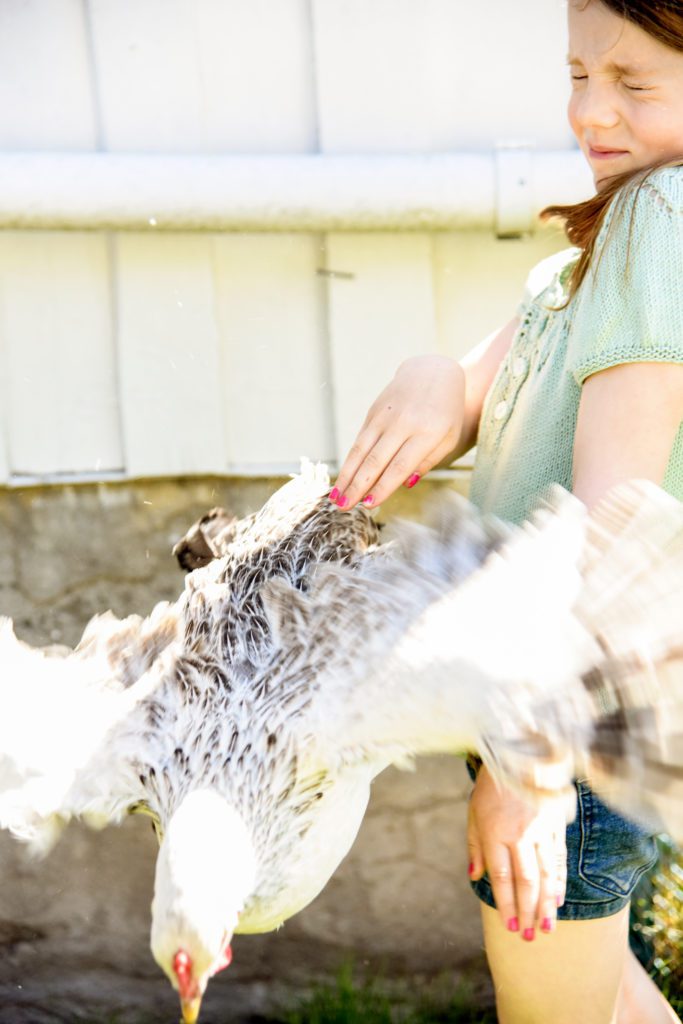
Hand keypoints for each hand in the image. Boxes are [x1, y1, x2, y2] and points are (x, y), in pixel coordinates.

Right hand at [332, 355, 465, 509]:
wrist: (432, 371)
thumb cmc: (445, 411)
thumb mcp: (448, 437)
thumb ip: (428, 461)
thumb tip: (405, 484)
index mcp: (427, 432)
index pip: (400, 465)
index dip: (383, 486)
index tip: (369, 504)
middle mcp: (403, 423)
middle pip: (375, 460)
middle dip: (358, 486)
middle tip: (344, 507)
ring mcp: (385, 416)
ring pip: (361, 450)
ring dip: (346, 476)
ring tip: (336, 497)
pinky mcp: (373, 412)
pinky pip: (360, 440)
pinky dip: (350, 461)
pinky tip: (343, 478)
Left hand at [467, 766, 567, 940]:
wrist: (517, 757)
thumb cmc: (490, 789)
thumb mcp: (473, 813)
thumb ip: (475, 847)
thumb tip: (475, 878)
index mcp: (494, 832)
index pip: (502, 877)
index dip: (507, 905)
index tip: (510, 927)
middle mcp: (519, 833)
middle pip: (526, 881)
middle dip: (528, 912)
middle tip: (530, 936)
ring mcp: (540, 829)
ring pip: (546, 873)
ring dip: (546, 904)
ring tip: (547, 927)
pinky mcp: (556, 824)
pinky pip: (559, 858)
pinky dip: (559, 881)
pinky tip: (557, 900)